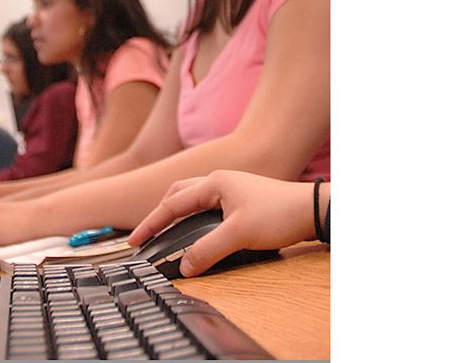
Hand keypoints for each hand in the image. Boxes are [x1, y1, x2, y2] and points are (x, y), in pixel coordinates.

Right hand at [127, 170, 322, 276]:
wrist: (314, 209)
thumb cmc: (279, 215)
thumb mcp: (239, 235)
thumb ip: (208, 250)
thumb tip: (184, 267)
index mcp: (213, 183)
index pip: (172, 204)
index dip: (150, 224)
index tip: (134, 240)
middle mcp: (219, 181)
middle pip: (178, 193)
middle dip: (160, 213)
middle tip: (147, 234)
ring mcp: (232, 188)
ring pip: (193, 196)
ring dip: (177, 211)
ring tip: (168, 230)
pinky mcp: (243, 198)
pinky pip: (208, 203)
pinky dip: (194, 215)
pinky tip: (199, 228)